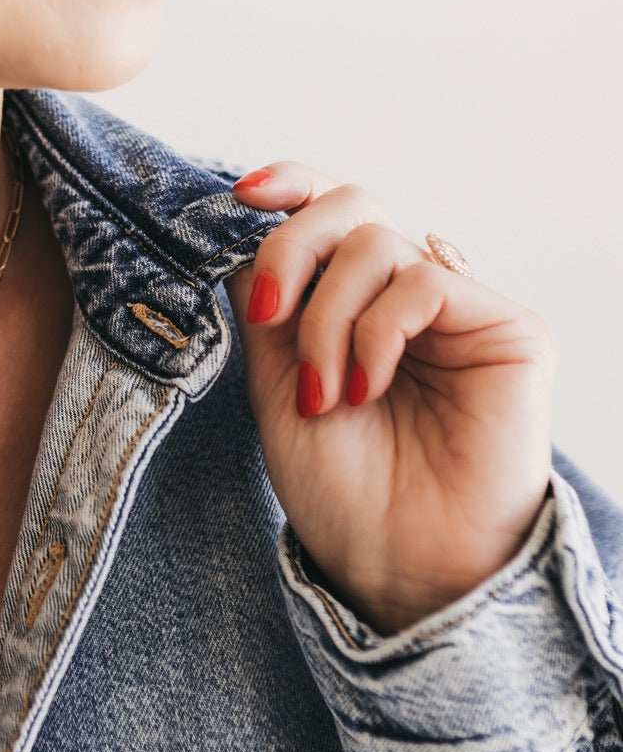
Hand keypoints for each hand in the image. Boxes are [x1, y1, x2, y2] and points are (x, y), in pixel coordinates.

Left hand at [225, 163, 555, 635]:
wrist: (395, 566)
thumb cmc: (343, 490)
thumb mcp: (277, 385)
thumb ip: (267, 306)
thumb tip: (242, 233)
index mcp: (357, 304)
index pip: (332, 213)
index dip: (290, 185)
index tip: (240, 194)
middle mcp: (411, 297)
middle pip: (352, 206)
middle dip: (293, 248)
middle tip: (268, 317)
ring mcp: (461, 310)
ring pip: (376, 243)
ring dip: (328, 319)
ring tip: (327, 394)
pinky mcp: (510, 329)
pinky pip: (424, 279)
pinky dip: (376, 331)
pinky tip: (366, 389)